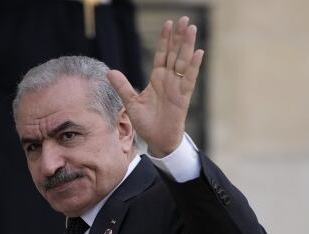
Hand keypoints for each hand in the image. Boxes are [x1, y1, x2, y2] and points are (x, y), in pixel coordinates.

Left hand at [108, 17, 203, 155]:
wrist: (157, 140)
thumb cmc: (147, 122)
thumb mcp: (131, 103)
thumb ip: (122, 87)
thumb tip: (109, 72)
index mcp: (157, 78)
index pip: (162, 54)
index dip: (165, 40)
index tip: (168, 24)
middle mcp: (169, 79)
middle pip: (175, 53)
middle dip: (178, 36)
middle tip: (183, 19)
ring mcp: (177, 86)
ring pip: (183, 62)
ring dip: (187, 46)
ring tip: (191, 28)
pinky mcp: (183, 96)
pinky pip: (189, 79)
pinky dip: (194, 66)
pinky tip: (198, 52)